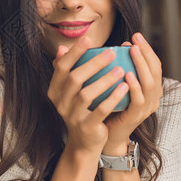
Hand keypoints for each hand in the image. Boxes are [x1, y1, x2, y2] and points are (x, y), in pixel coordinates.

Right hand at [47, 37, 129, 155]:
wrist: (84, 141)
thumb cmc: (80, 109)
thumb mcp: (70, 91)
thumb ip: (67, 71)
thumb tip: (62, 48)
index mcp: (55, 90)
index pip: (61, 67)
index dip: (74, 52)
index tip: (88, 38)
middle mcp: (60, 102)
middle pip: (74, 78)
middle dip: (93, 63)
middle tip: (111, 52)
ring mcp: (72, 116)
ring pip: (86, 94)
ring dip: (104, 80)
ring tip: (120, 69)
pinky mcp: (86, 126)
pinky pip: (100, 110)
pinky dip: (112, 98)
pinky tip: (124, 87)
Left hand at [103, 33, 162, 154]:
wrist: (104, 133)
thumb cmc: (107, 105)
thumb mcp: (112, 84)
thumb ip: (113, 69)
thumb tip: (104, 48)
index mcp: (149, 88)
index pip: (153, 64)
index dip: (146, 49)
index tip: (135, 36)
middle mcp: (152, 97)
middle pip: (155, 70)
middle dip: (146, 52)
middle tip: (135, 39)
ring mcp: (146, 107)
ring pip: (150, 83)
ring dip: (141, 65)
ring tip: (133, 50)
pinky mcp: (136, 116)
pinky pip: (138, 99)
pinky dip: (135, 86)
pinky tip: (127, 74)